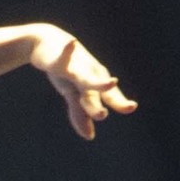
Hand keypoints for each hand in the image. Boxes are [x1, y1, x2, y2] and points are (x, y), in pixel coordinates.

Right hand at [31, 25, 137, 139]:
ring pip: (86, 80)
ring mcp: (76, 68)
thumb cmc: (64, 70)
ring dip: (98, 83)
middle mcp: (89, 75)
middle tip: (102, 114)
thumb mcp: (72, 94)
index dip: (120, 102)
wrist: (47, 43)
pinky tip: (71, 44)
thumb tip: (90, 137)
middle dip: (97, 105)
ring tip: (111, 82)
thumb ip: (81, 115)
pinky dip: (67, 51)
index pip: (110, 96)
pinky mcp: (59, 61)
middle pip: (95, 94)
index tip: (132, 107)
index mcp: (95, 83)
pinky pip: (64, 57)